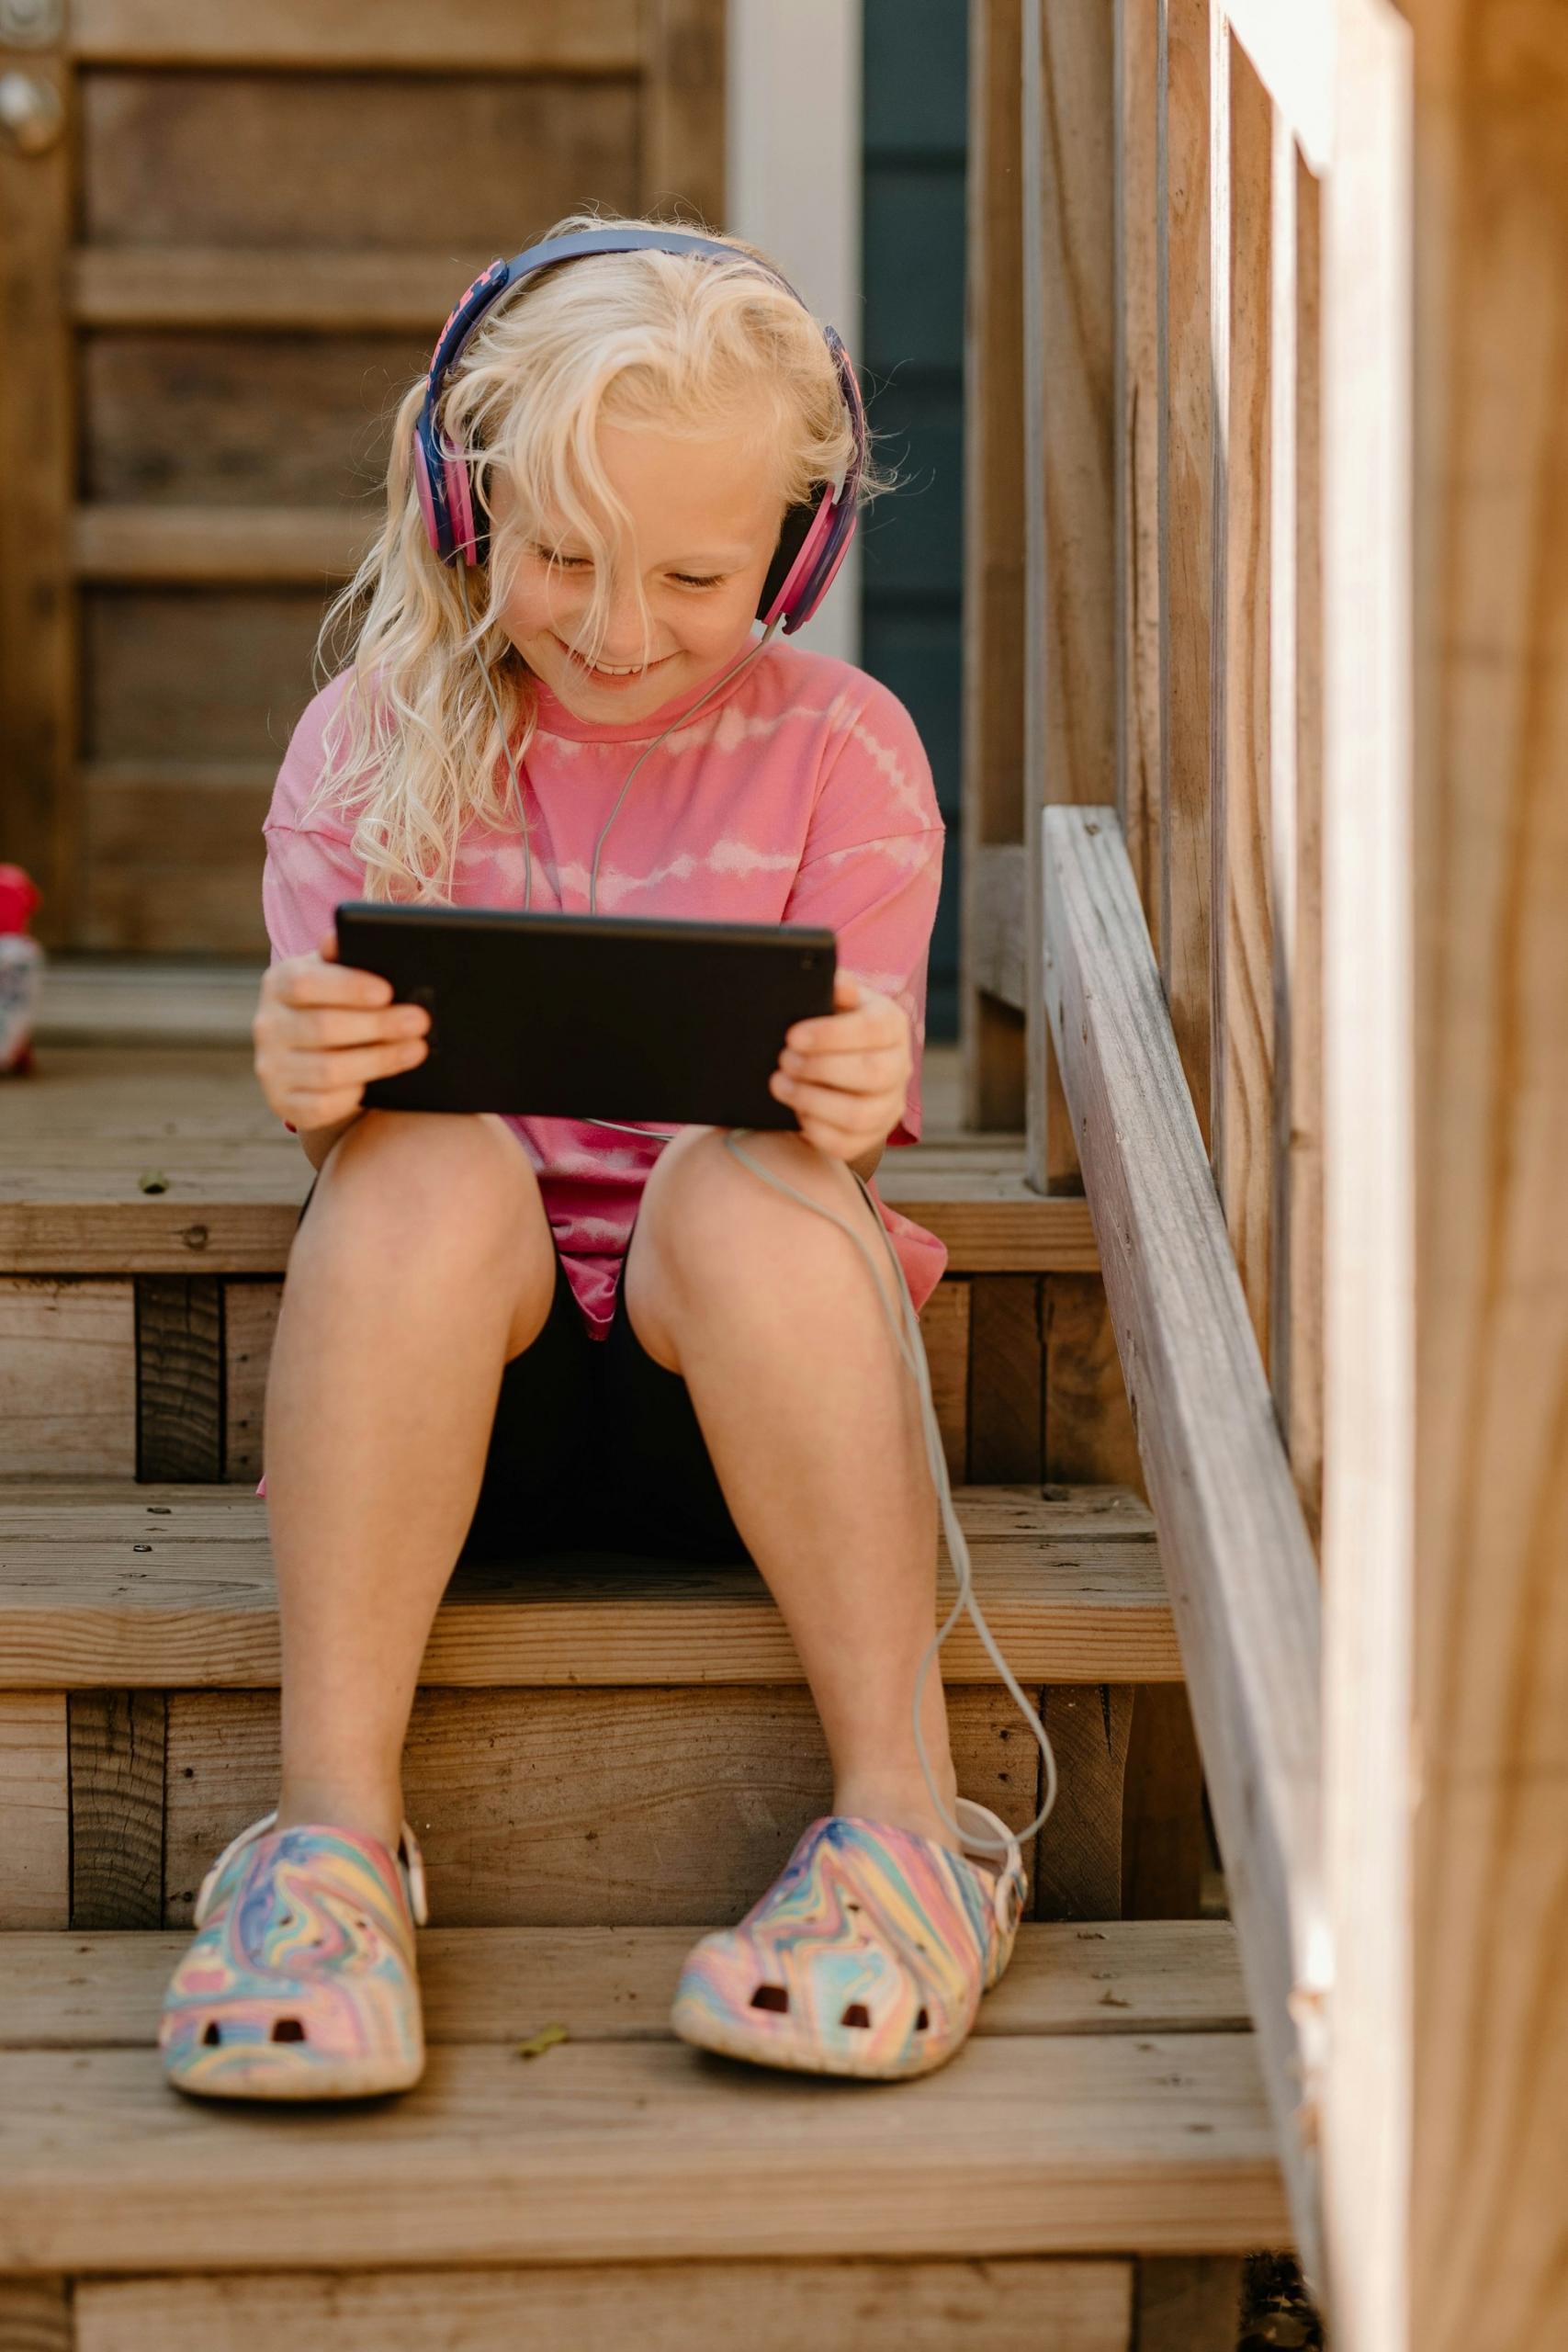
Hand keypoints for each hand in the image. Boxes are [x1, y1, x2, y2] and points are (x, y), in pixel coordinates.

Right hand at [252, 928, 430, 1132]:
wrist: (315, 1057)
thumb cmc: (338, 1005)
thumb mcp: (338, 976)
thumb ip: (344, 957)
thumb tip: (339, 938)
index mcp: (279, 983)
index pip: (304, 983)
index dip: (347, 987)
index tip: (387, 991)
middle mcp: (267, 1025)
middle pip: (323, 1027)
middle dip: (378, 1025)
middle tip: (420, 1021)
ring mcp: (272, 1067)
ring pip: (327, 1070)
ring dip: (379, 1060)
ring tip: (417, 1049)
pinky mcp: (283, 1102)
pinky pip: (321, 1106)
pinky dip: (353, 1096)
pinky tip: (379, 1085)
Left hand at [768, 973, 911, 1163]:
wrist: (840, 1068)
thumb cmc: (832, 1026)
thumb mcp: (835, 1001)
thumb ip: (835, 988)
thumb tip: (835, 981)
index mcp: (893, 1026)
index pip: (873, 1029)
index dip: (831, 1035)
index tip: (793, 1035)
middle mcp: (900, 1067)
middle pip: (871, 1073)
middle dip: (820, 1068)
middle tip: (783, 1060)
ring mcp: (888, 1106)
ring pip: (859, 1114)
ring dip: (812, 1100)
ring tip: (780, 1084)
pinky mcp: (870, 1136)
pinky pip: (845, 1143)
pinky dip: (815, 1129)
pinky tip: (795, 1111)